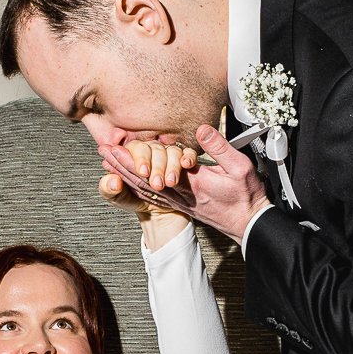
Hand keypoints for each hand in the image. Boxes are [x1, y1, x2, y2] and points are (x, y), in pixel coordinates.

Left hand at [98, 136, 196, 210]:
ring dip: (172, 166)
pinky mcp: (184, 163)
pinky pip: (189, 153)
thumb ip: (108, 190)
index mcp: (133, 155)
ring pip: (173, 151)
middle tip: (156, 185)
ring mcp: (168, 156)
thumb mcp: (119, 199)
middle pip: (155, 148)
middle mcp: (151, 152)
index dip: (139, 158)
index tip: (142, 172)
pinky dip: (189, 156)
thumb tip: (113, 180)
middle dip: (157, 166)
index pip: (136, 147)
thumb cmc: (136, 201)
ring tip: (170, 183)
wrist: (158, 215)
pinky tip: (186, 164)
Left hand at [99, 128, 267, 246]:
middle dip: (121, 165)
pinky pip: (155, 198)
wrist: (249, 224)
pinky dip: (139, 189)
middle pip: (144, 180)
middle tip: (103, 152)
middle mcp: (181, 194)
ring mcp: (180, 202)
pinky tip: (131, 184)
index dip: (133, 158)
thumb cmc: (247, 196)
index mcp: (192, 182)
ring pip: (146, 190)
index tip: (116, 146)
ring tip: (109, 164)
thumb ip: (219, 147)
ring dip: (126, 176)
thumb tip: (201, 130)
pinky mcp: (183, 206)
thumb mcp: (240, 167)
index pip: (155, 168)